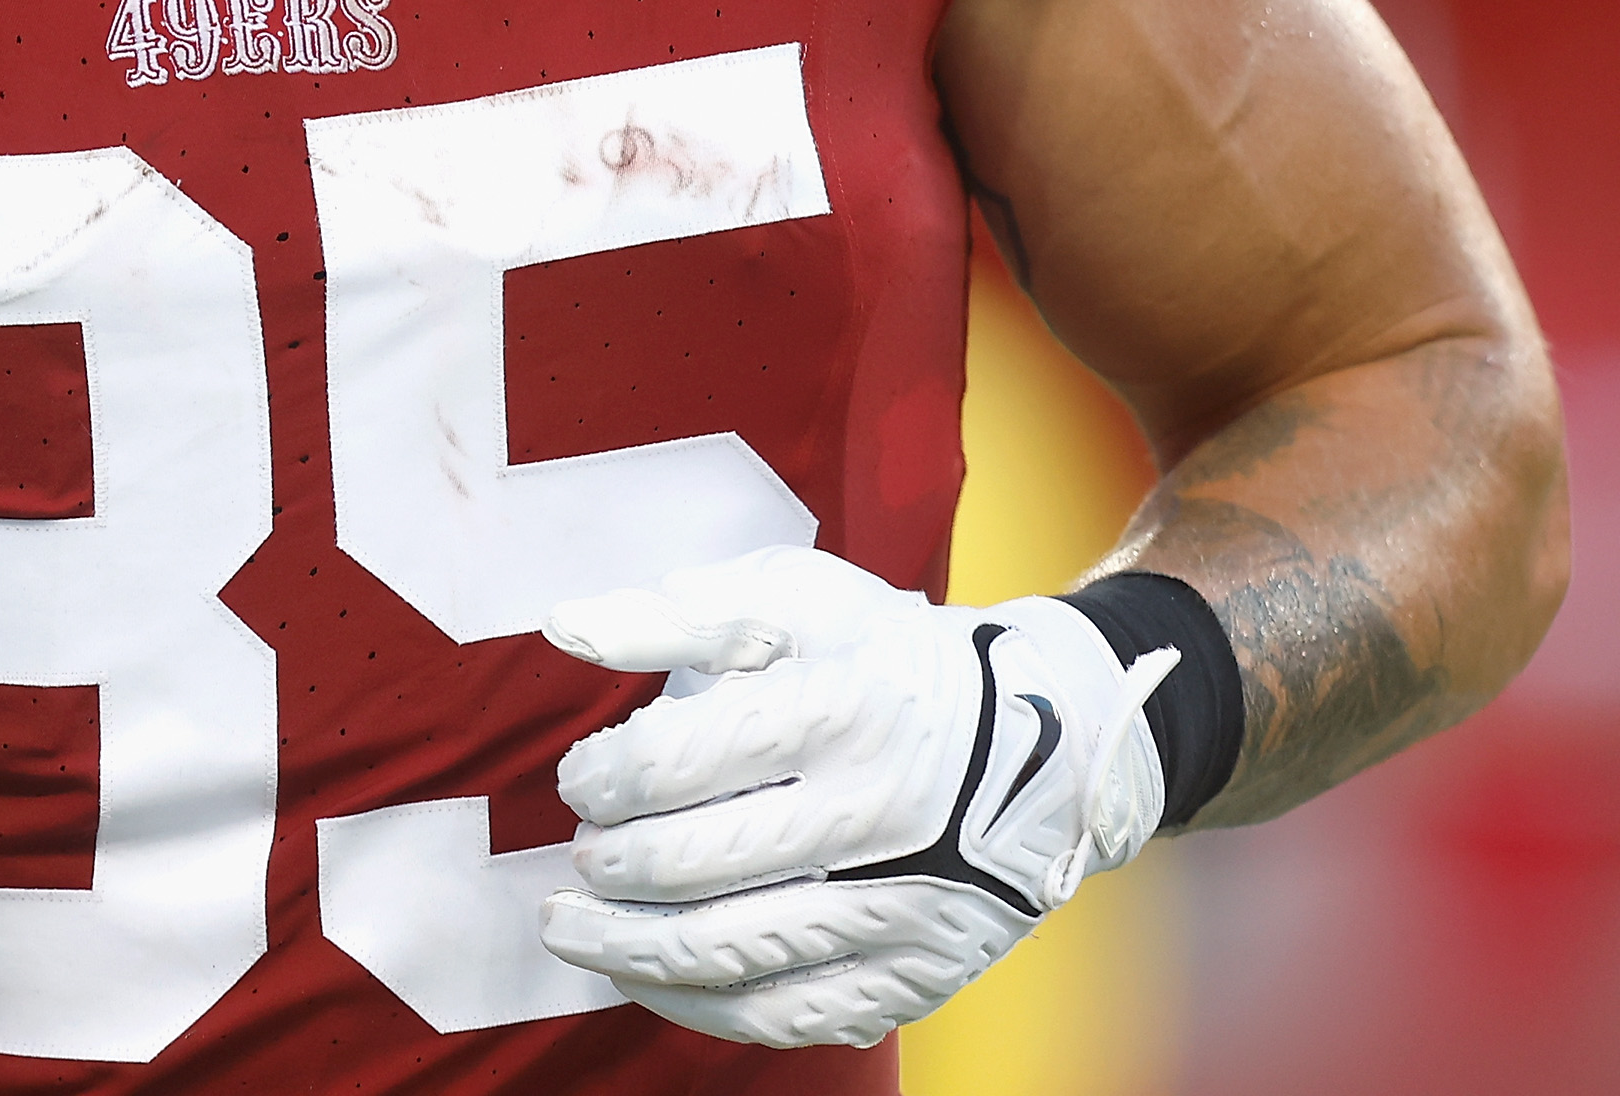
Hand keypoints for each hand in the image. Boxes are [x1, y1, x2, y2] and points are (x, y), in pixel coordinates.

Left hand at [533, 548, 1175, 1050]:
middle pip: (691, 863)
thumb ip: (679, 615)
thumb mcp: (801, 604)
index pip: (677, 761)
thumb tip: (566, 628)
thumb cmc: (896, 662)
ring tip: (572, 925)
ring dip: (623, 945)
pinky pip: (782, 1015)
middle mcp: (878, 813)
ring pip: (725, 950)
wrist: (1053, 744)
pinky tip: (645, 975)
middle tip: (582, 850)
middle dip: (607, 863)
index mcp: (844, 708)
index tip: (581, 780)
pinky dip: (694, 1004)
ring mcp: (900, 906)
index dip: (602, 777)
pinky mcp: (914, 975)